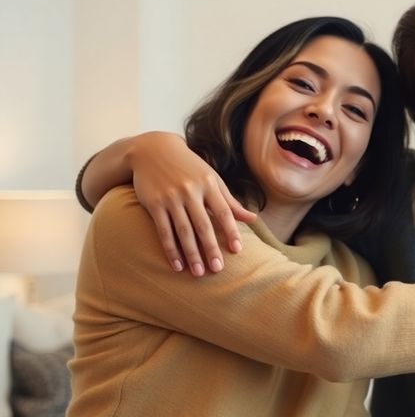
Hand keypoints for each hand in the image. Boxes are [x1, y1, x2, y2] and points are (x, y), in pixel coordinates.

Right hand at [130, 132, 256, 275]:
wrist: (152, 150)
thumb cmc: (188, 167)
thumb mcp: (211, 179)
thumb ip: (230, 201)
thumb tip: (253, 219)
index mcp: (209, 184)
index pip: (224, 212)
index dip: (231, 231)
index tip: (237, 250)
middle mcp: (191, 191)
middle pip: (203, 225)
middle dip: (211, 249)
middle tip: (217, 269)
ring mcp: (171, 197)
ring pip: (183, 231)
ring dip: (191, 254)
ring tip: (198, 273)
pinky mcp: (154, 204)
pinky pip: (163, 230)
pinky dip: (171, 249)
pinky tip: (177, 265)